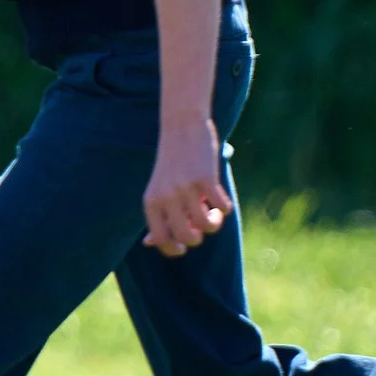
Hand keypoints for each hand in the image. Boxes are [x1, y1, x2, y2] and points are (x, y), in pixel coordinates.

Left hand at [143, 118, 231, 256]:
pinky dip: (225, 208)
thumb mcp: (158, 190)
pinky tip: (221, 199)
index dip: (176, 249)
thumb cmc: (172, 163)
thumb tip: (149, 244)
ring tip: (214, 212)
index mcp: (151, 202)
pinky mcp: (205, 178)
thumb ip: (157, 216)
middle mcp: (165, 197)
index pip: (162, 240)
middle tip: (201, 222)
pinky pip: (222, 208)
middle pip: (187, 238)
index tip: (185, 242)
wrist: (182, 126)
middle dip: (198, 238)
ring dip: (215, 223)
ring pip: (206, 226)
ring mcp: (185, 188)